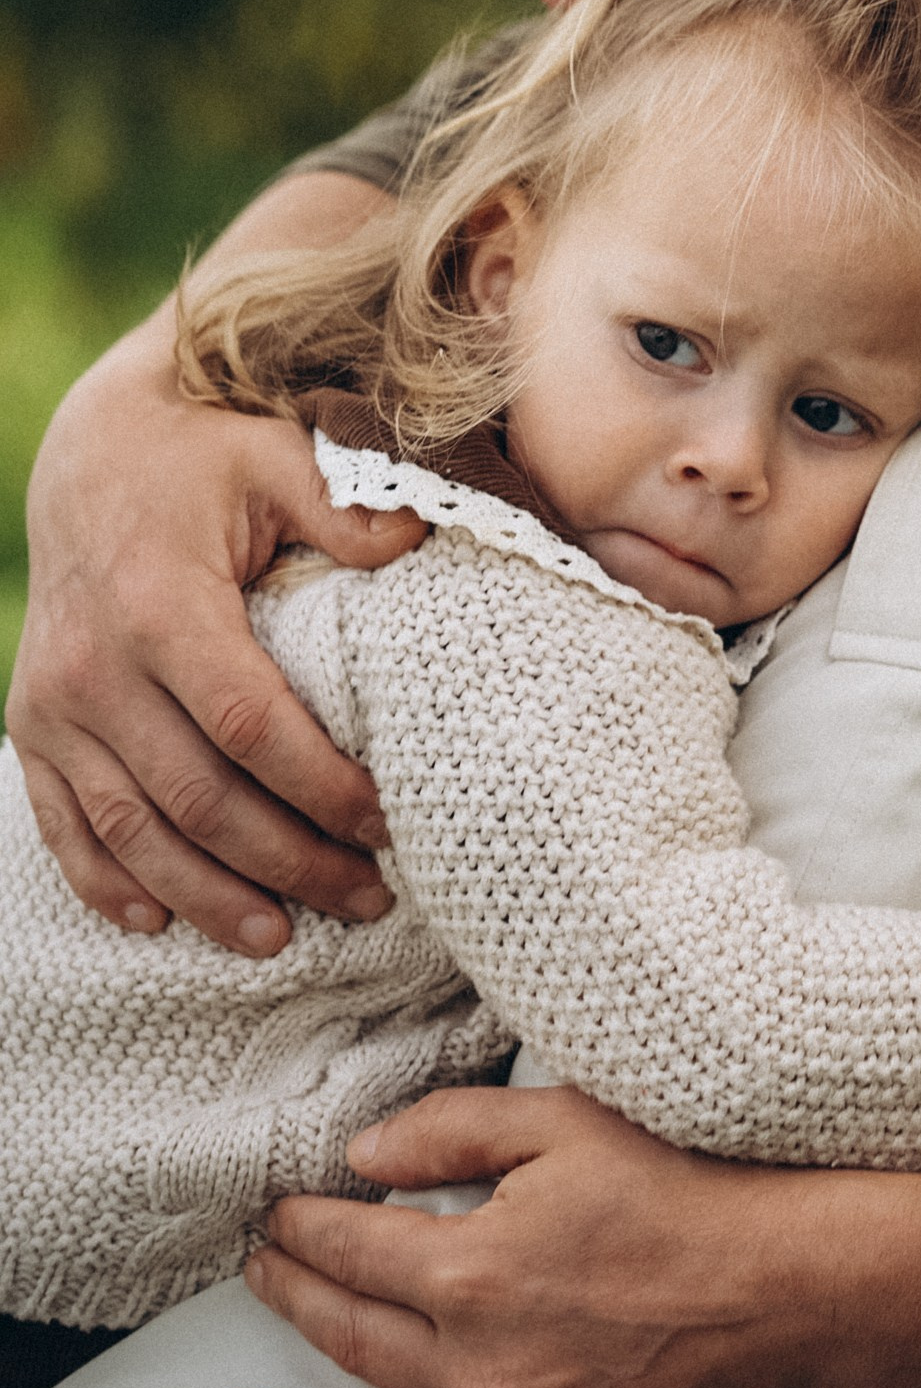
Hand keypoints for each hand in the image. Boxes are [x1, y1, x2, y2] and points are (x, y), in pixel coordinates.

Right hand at [11, 274, 421, 952]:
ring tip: (280, 939)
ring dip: (206, 894)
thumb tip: (416, 538)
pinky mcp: (32, 724)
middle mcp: (95, 667)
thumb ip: (345, 500)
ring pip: (132, 828)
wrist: (91, 448)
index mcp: (162, 605)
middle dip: (287, 860)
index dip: (321, 787)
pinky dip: (107, 879)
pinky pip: (62, 822)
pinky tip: (159, 920)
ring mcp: (53, 704)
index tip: (389, 824)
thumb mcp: (278, 454)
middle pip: (198, 797)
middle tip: (365, 900)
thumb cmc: (206, 455)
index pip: (251, 726)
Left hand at [217, 1087, 816, 1387]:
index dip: (303, 1226)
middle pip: (346, 1339)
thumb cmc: (681, 1192)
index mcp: (471, 1271)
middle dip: (288, 1298)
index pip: (348, 1249)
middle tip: (257, 1276)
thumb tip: (360, 1157)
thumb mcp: (566, 1121)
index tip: (280, 1214)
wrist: (783, 1289)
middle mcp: (473, 1373)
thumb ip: (454, 1129)